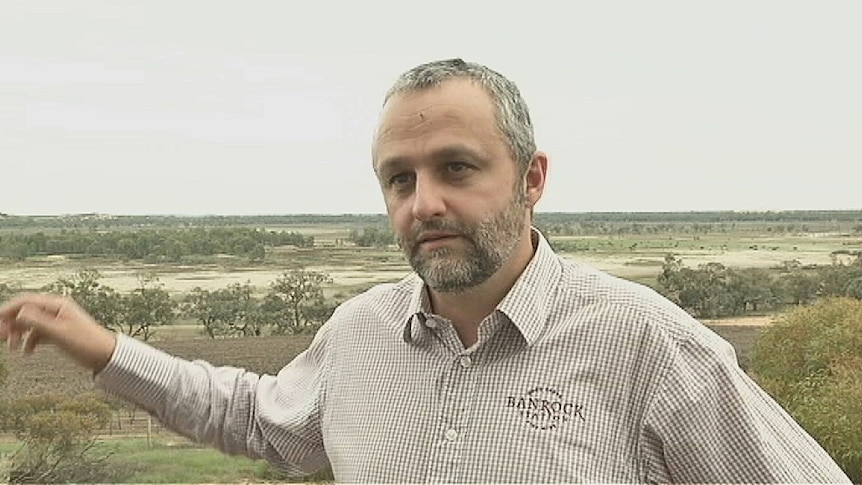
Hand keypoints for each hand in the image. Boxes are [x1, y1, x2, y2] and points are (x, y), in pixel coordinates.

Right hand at [0, 293, 116, 372]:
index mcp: (57, 305)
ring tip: (12, 348)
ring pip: (30, 323)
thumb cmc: (86, 343)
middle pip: (25, 312)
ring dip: (19, 334)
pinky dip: (30, 342)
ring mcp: (57, 321)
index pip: (25, 301)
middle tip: (1, 338)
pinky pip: (38, 334)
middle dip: (10, 324)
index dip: (7, 310)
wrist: (105, 355)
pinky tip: (27, 353)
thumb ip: (37, 321)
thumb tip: (18, 312)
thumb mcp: (58, 332)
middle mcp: (56, 310)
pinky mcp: (59, 332)